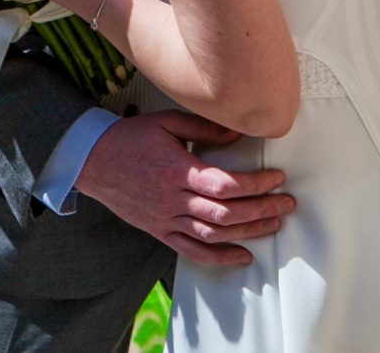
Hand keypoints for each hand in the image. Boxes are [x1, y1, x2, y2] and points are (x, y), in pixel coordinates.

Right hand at [74, 109, 294, 265]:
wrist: (92, 162)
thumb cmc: (131, 138)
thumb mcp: (168, 122)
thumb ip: (205, 128)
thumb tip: (239, 133)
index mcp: (177, 171)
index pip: (225, 184)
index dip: (255, 184)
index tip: (277, 179)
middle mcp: (172, 200)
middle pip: (224, 213)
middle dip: (261, 210)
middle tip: (287, 204)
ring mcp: (165, 220)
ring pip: (212, 234)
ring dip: (247, 232)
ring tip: (273, 225)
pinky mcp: (159, 231)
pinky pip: (191, 250)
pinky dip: (218, 257)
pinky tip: (242, 257)